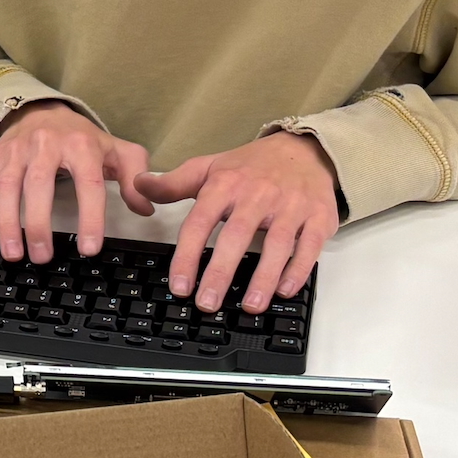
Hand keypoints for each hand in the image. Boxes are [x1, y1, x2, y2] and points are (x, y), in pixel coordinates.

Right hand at [0, 100, 153, 261]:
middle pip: (39, 186)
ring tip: (13, 254)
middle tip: (43, 257)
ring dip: (7, 223)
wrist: (42, 111)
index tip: (88, 248)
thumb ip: (137, 177)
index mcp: (80, 145)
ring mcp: (13, 153)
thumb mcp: (117, 151)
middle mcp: (44, 145)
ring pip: (6, 188)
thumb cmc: (81, 139)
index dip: (90, 217)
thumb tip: (147, 207)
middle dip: (39, 225)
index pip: (88, 183)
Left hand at [135, 131, 338, 312]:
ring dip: (264, 278)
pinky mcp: (319, 216)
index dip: (187, 255)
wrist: (303, 150)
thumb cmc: (251, 167)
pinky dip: (299, 269)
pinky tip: (285, 290)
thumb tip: (139, 186)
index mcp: (225, 185)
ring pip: (278, 244)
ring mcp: (291, 206)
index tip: (179, 285)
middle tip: (207, 304)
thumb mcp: (210, 168)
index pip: (200, 222)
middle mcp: (258, 195)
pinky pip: (310, 245)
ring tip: (250, 307)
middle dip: (220, 272)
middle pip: (237, 236)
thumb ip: (173, 183)